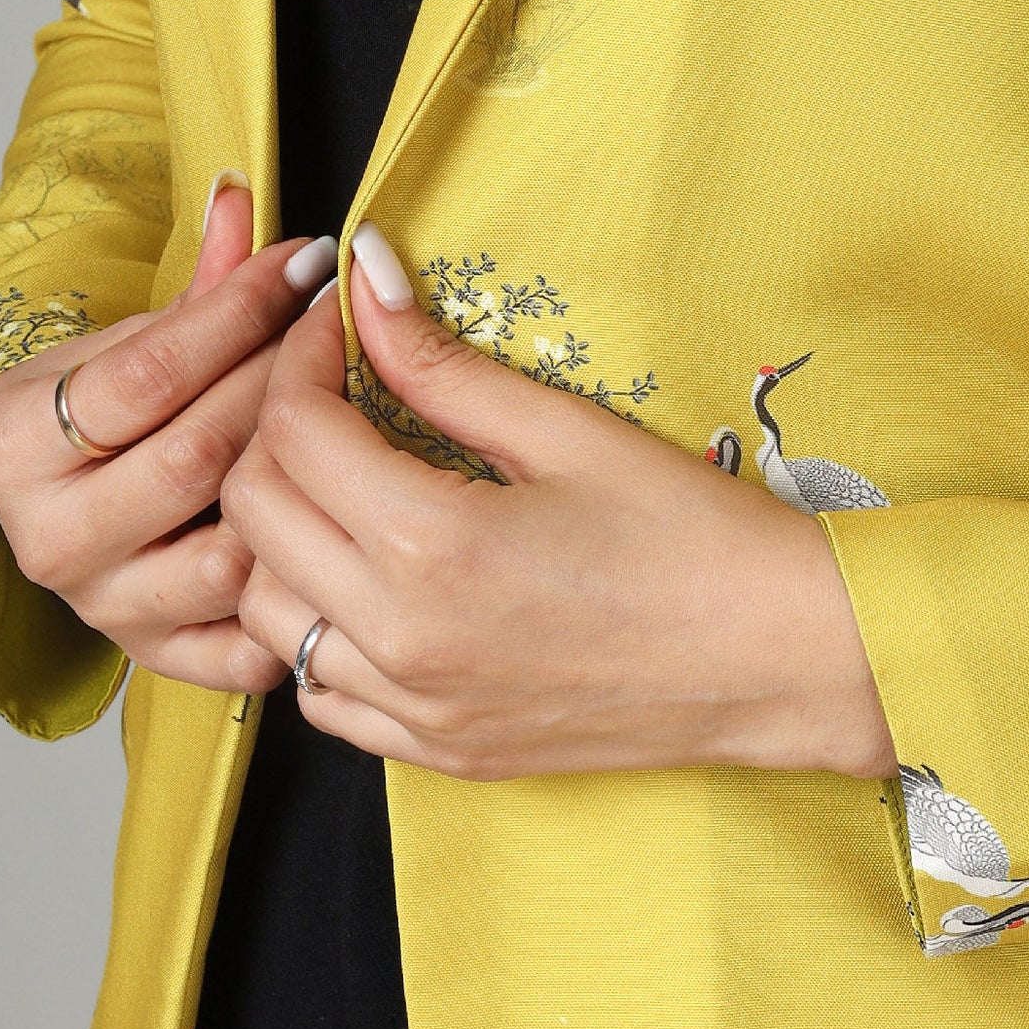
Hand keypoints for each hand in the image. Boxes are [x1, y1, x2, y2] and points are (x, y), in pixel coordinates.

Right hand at [0, 178, 338, 690]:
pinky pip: (246, 644)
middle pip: (199, 455)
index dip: (243, 309)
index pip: (152, 372)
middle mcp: (52, 537)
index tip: (310, 261)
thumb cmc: (106, 410)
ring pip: (230, 551)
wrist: (61, 506)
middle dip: (287, 382)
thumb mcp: (130, 339)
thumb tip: (246, 192)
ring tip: (344, 422)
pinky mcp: (159, 657)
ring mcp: (105, 606)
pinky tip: (332, 529)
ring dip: (301, 480)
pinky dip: (297, 591)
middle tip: (343, 331)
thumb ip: (200, 281)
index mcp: (15, 443)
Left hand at [224, 226, 899, 782]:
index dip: (302, 356)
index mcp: (432, 545)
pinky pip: (316, 691)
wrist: (776, 657)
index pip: (293, 431)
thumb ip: (444, 363)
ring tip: (352, 478)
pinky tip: (376, 577)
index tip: (340, 320)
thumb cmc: (692, 534)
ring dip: (286, 532)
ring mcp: (410, 708)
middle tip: (337, 385)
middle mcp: (399, 638)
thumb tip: (369, 277)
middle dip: (278, 430)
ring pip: (266, 611)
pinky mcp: (433, 751)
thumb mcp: (566, 429)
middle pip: (252, 516)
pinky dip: (318, 626)